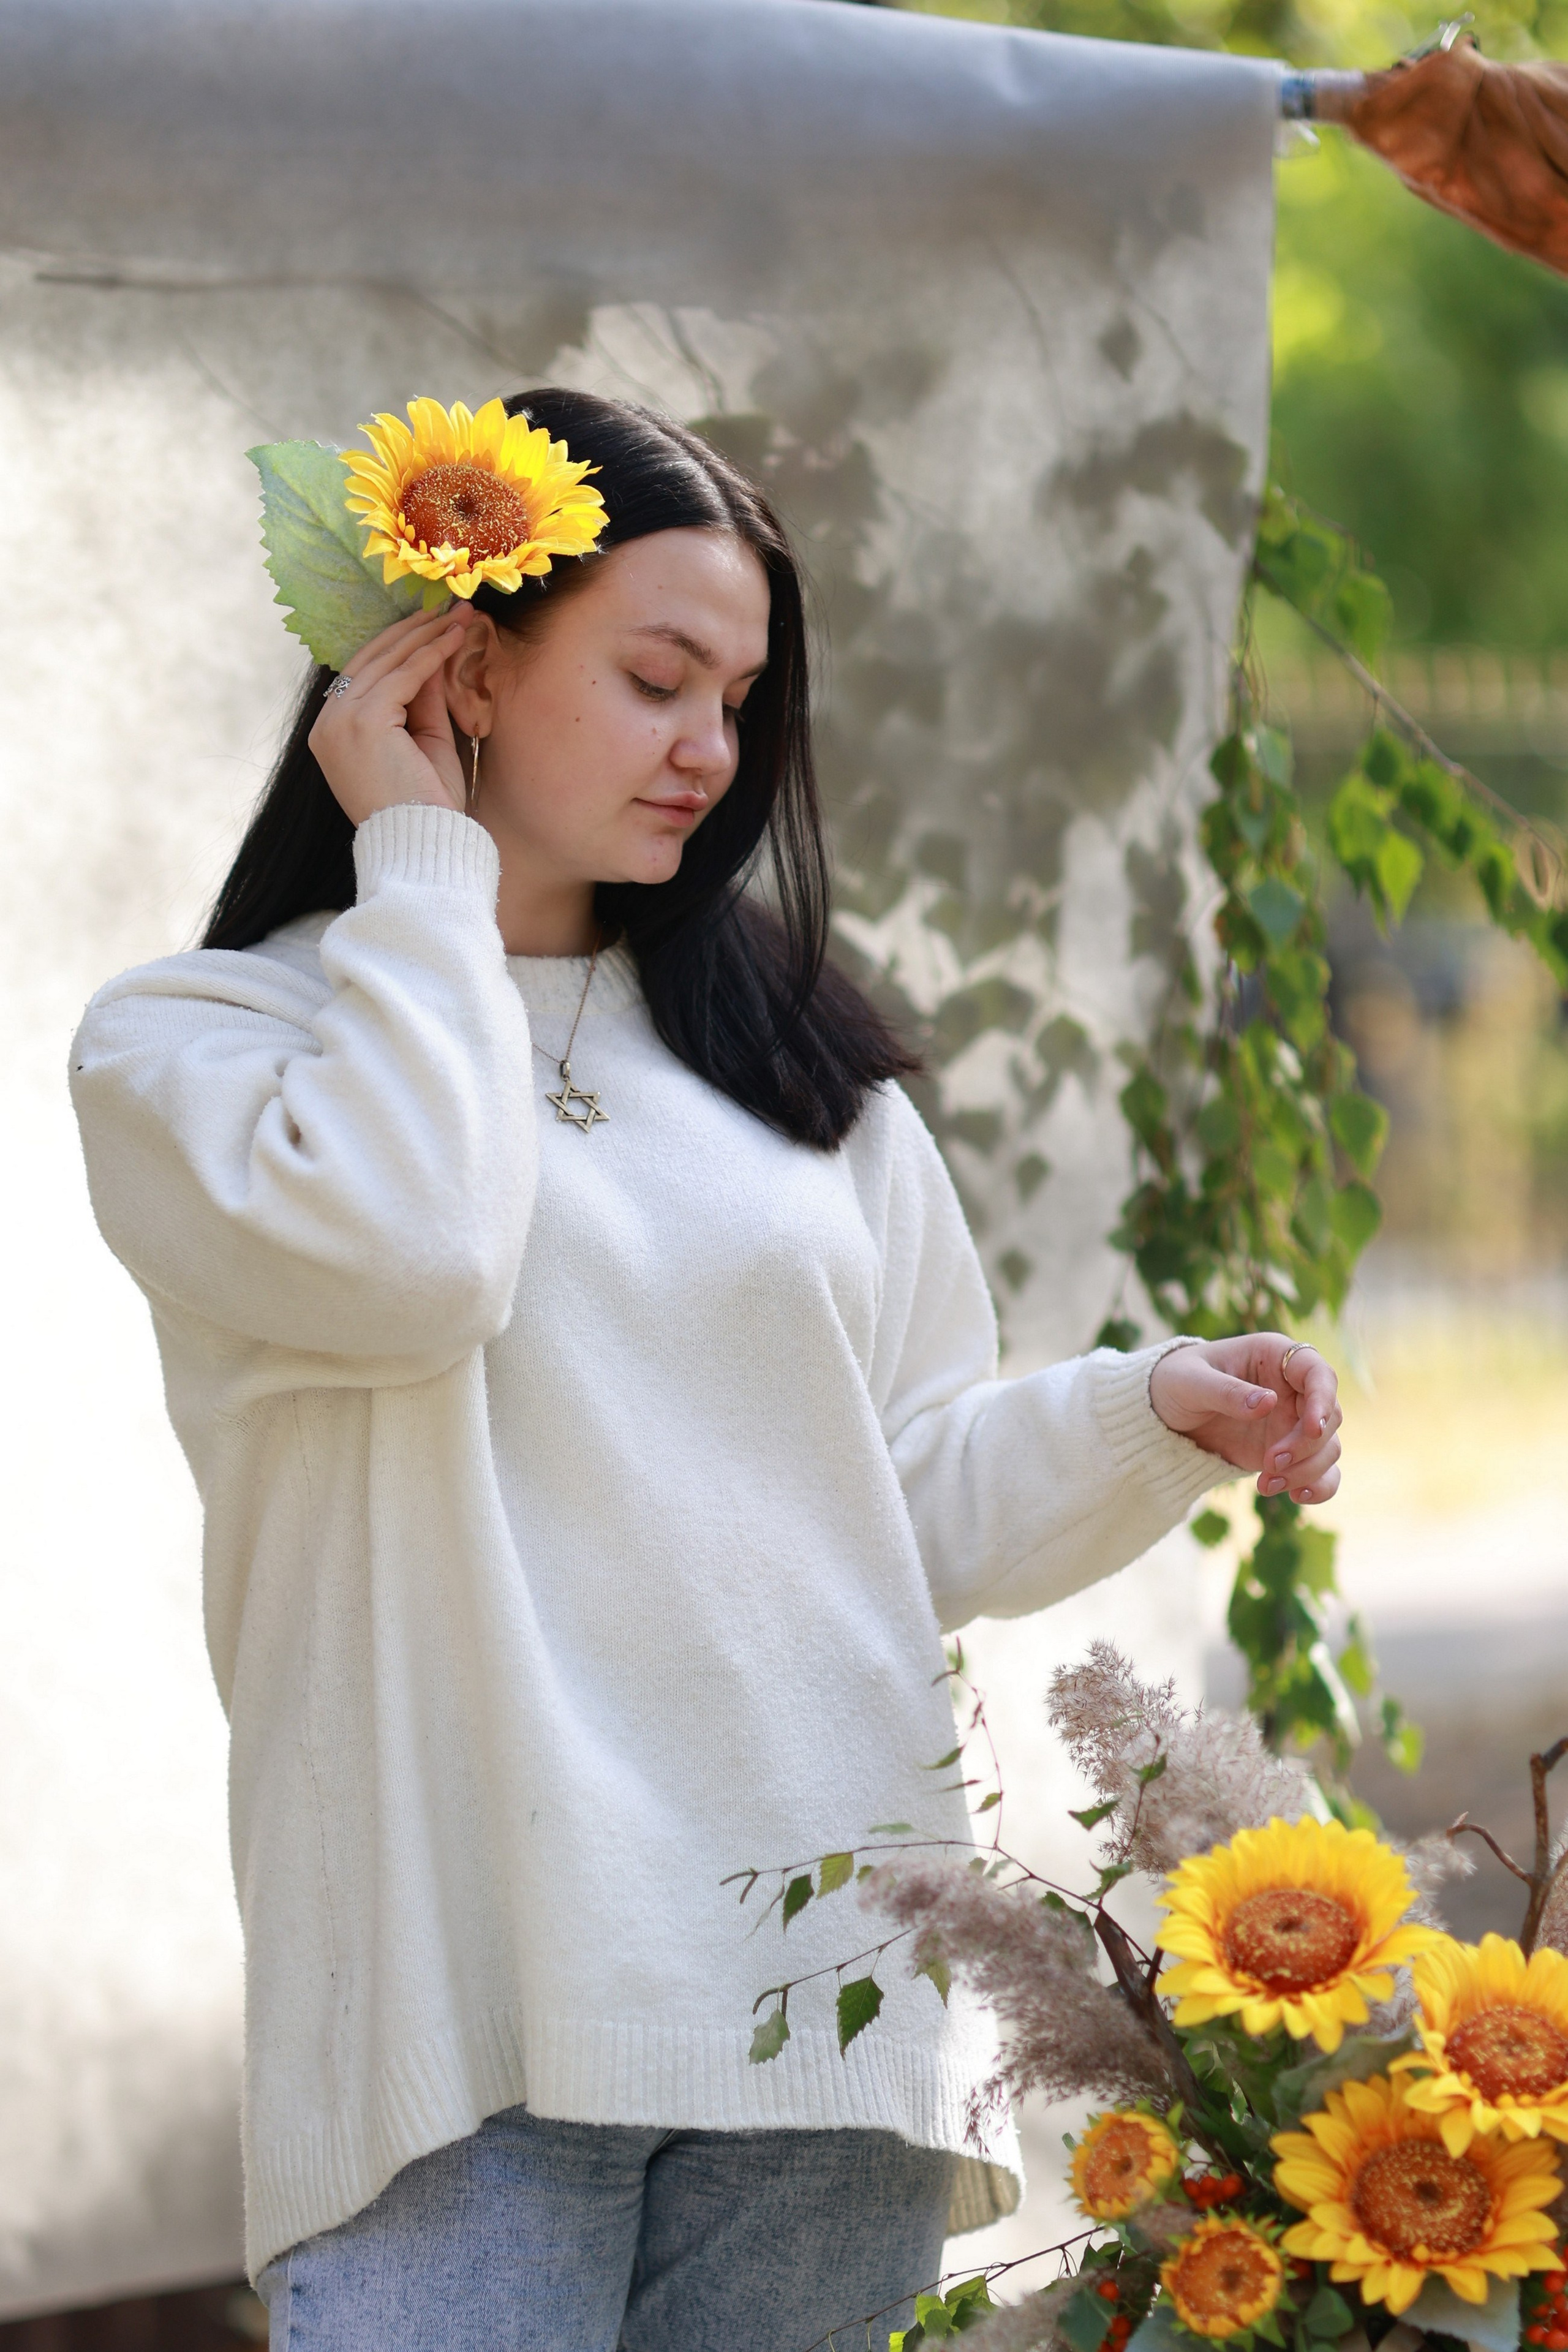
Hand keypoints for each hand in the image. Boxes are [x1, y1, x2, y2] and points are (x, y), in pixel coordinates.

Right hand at [308, 605, 477, 825]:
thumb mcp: (424, 741)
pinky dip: (430, 654)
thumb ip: (421, 698)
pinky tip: (455, 637)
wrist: (422, 845)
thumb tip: (431, 651)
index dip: (399, 646)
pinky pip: (402, 676)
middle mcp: (328, 724)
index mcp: (332, 733)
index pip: (365, 675)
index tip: (432, 625)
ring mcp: (340, 721)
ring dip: (425, 634)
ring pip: (387, 661)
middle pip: (372, 660)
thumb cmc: (426, 806)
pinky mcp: (362, 721)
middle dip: (413, 630)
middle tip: (448, 607)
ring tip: (458, 615)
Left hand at [1147, 1335, 1340, 1504]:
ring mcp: (1292, 1422)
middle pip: (1330, 1416)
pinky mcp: (1288, 1453)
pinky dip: (1317, 1487)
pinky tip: (1296, 1497)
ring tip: (1265, 1484)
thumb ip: (1225, 1391)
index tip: (1312, 1428)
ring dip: (1306, 1470)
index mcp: (1274, 1356)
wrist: (1163, 1414)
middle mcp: (1292, 1389)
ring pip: (1327, 1447)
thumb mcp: (1190, 1382)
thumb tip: (1268, 1402)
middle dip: (1307, 1444)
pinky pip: (1320, 1471)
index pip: (1318, 1373)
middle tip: (1271, 1462)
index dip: (1323, 1399)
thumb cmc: (1175, 1382)